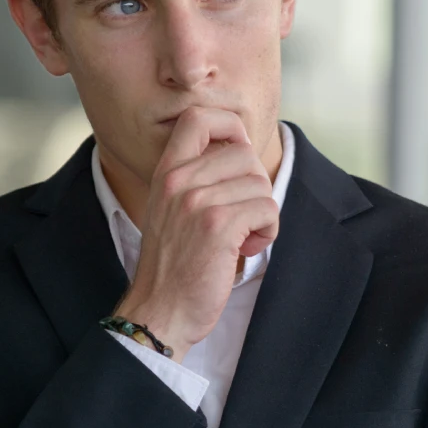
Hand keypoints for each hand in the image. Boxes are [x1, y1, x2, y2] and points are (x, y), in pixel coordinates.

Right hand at [116, 105, 279, 350]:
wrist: (160, 311)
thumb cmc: (174, 265)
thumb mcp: (171, 210)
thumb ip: (195, 179)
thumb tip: (240, 151)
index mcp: (166, 172)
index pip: (199, 117)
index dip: (230, 126)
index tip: (236, 154)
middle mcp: (179, 181)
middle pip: (244, 154)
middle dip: (253, 186)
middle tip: (240, 216)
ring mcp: (197, 202)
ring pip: (259, 183)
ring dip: (261, 213)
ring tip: (240, 237)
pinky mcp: (218, 226)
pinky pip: (266, 208)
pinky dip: (267, 230)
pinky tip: (246, 248)